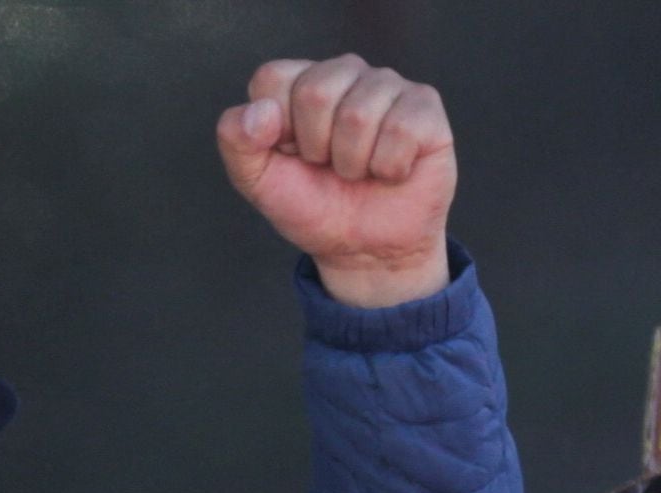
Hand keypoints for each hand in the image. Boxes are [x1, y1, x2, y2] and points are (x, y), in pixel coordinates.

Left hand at [216, 55, 455, 307]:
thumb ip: (237, 142)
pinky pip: (400, 128)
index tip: (293, 156)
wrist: (365, 251)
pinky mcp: (424, 106)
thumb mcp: (259, 183)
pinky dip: (389, 166)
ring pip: (359, 114)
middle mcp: (344, 73)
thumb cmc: (316, 208)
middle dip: (318, 148)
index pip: (273, 79)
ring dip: (353, 162)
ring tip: (359, 171)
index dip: (277, 131)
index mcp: (298, 82)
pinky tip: (390, 171)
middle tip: (329, 167)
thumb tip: (260, 111)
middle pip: (315, 92)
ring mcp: (387, 85)